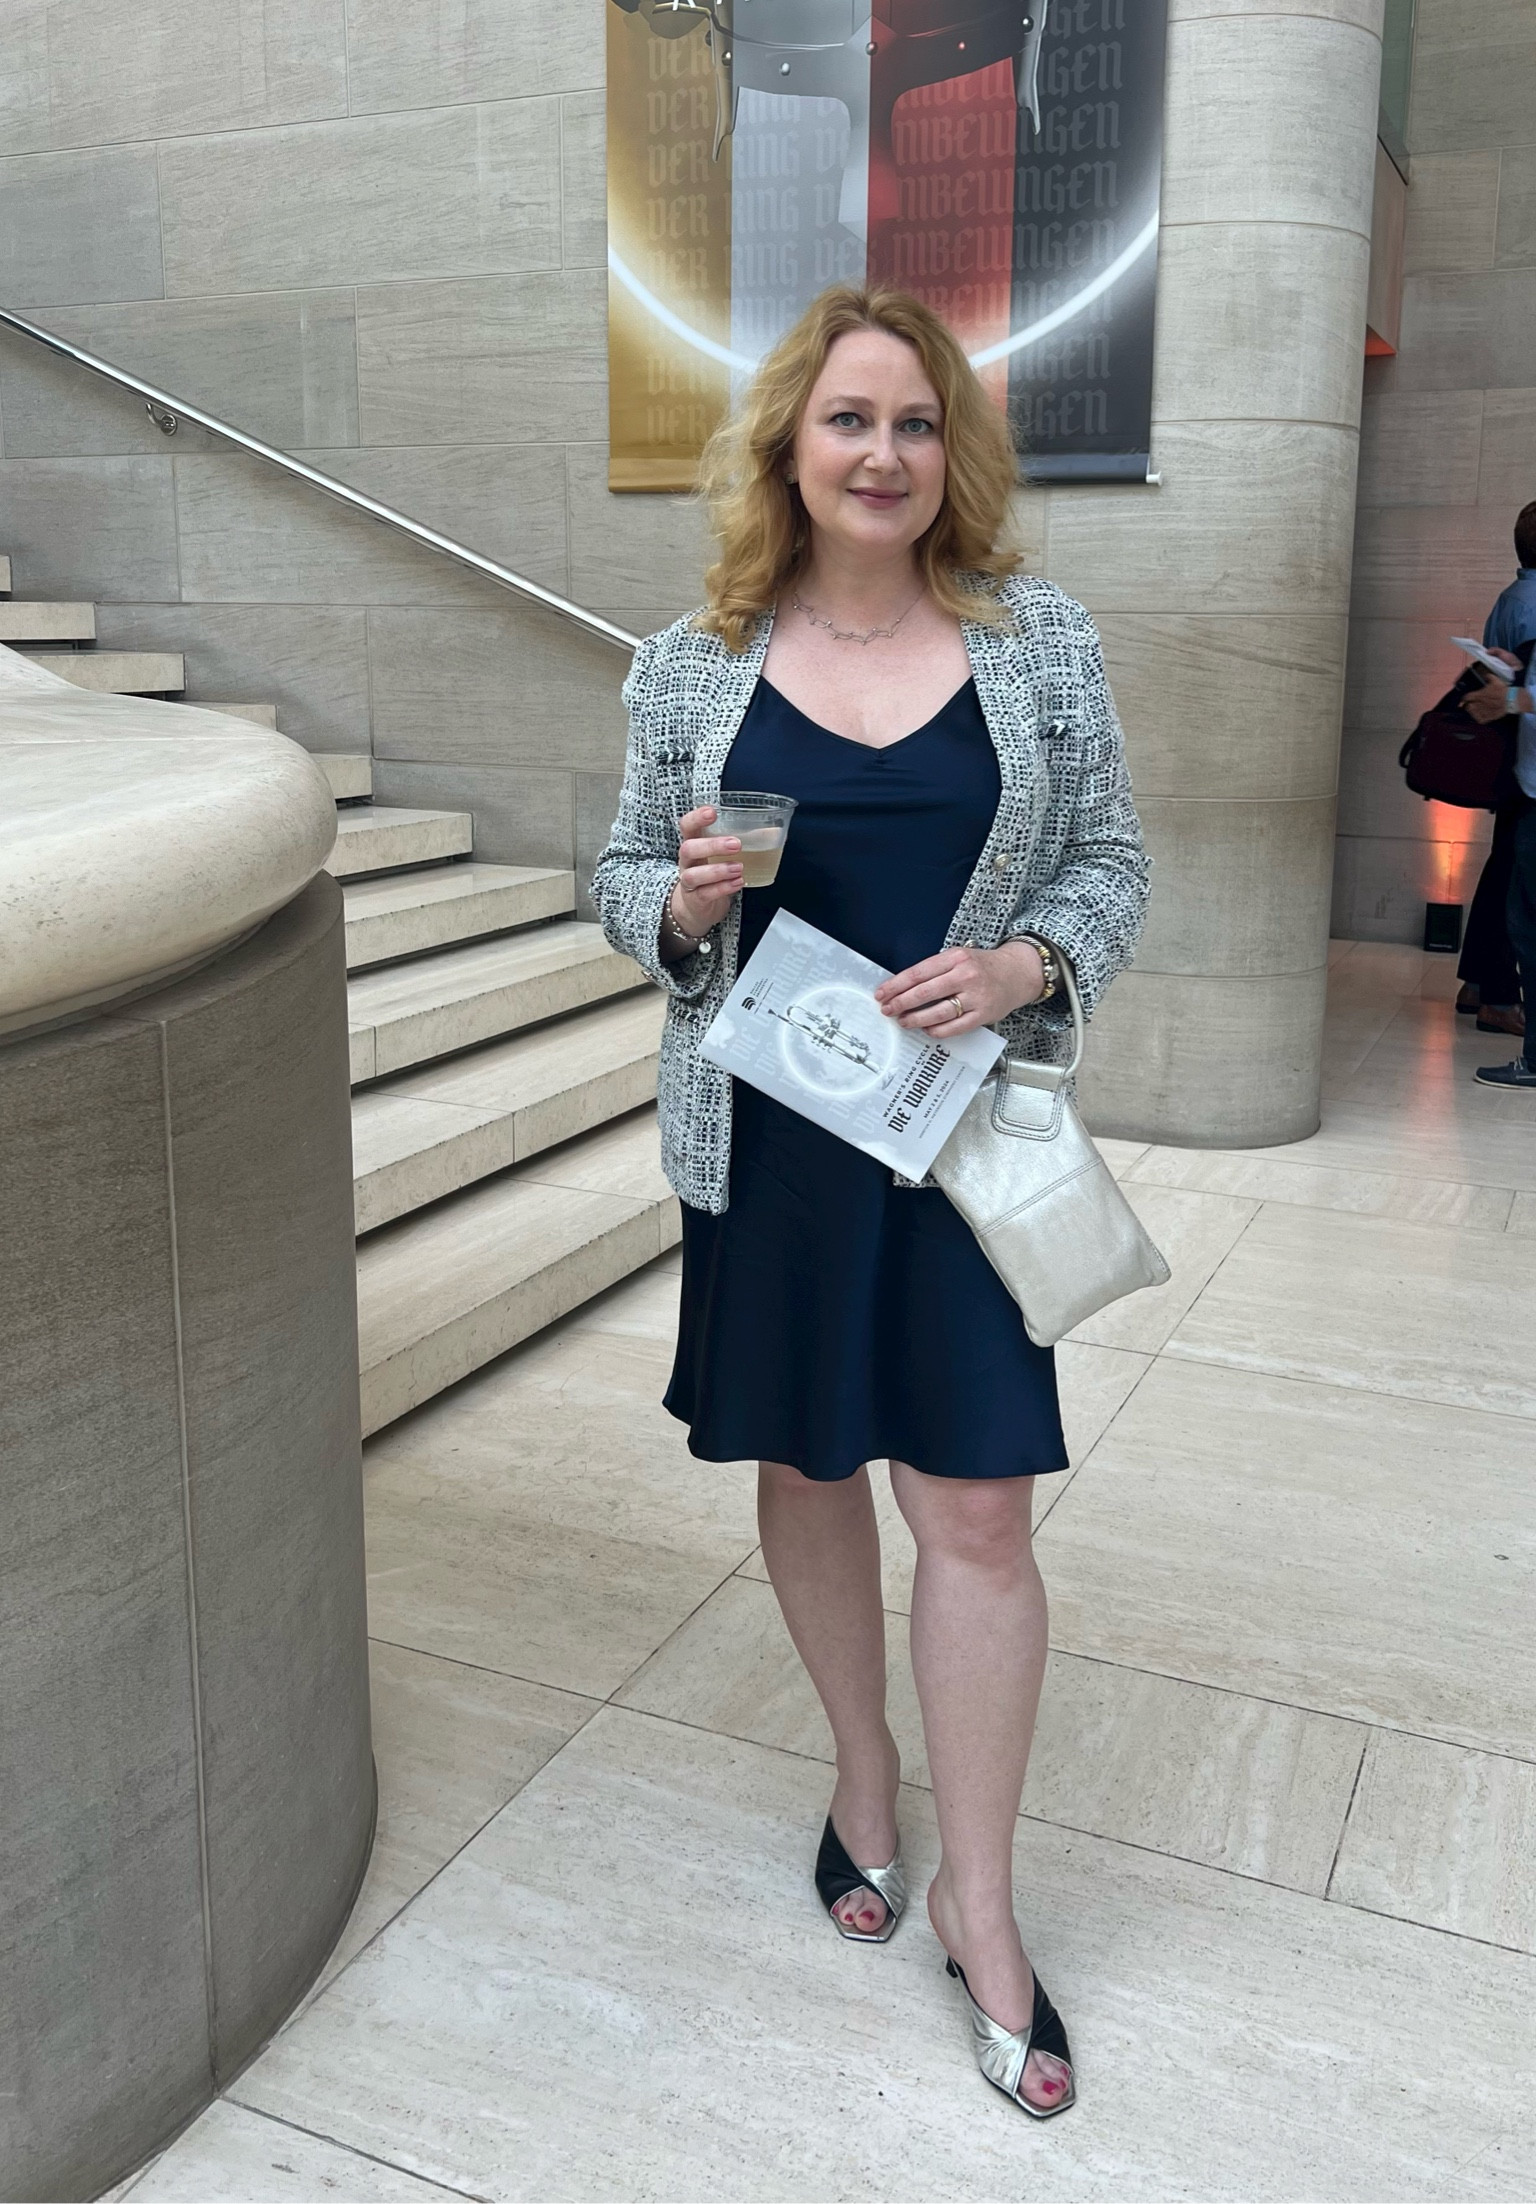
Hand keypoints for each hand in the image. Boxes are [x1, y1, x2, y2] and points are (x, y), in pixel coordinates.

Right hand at [670, 805, 742, 937]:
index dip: (696, 817)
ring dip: (718, 870)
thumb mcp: (722, 856)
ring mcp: (689, 881)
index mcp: (693, 843)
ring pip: (694, 874)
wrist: (697, 907)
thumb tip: (772, 831)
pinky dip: (723, 888)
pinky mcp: (695, 899)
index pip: (687, 825)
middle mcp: (688, 861)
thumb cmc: (712, 874)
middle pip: (688, 848)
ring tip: (738, 868)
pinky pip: (705, 893)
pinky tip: (737, 883)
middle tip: (736, 844)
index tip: (712, 812)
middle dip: (712, 845)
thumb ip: (741, 842)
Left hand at [874, 940, 1045, 1036]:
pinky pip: (954, 1027)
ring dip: (915, 1019)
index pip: (918, 973)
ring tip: (903, 1021)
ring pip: (938, 1012)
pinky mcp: (983, 1015)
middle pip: (925, 992)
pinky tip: (926, 1029)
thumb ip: (935, 970)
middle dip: (900, 1003)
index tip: (882, 994)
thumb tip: (902, 988)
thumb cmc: (982, 966)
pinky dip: (936, 1030)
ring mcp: (976, 997)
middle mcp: (966, 976)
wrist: (1018, 973)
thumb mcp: (959, 957)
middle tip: (887, 1009)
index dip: (896, 985)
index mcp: (956, 958)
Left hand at [1467, 651, 1521, 723]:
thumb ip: (1488, 677)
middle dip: (1467, 705)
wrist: (1511, 700)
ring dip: (1472, 711)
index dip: (1464, 698)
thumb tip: (1485, 674)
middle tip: (1470, 704)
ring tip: (1474, 709)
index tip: (1465, 698)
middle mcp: (1479, 704)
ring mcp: (1483, 711)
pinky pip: (1479, 720)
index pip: (1466, 697)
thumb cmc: (1502, 690)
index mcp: (1479, 695)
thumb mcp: (1496, 680)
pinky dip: (1478, 718)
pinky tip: (1480, 715)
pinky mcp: (1488, 717)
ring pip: (1472, 713)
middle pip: (1467, 706)